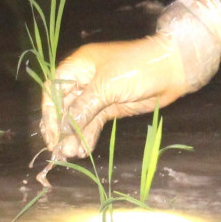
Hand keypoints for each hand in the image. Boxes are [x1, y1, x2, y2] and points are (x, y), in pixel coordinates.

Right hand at [39, 37, 192, 160]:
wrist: (171, 70)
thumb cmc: (136, 68)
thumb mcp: (106, 86)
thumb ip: (83, 108)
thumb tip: (62, 129)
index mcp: (78, 66)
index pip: (54, 90)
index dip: (49, 112)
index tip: (51, 134)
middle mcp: (83, 80)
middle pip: (64, 107)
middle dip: (61, 129)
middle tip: (59, 150)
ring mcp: (97, 95)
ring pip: (78, 118)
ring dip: (74, 136)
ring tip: (71, 154)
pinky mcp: (109, 107)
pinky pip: (93, 124)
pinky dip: (87, 136)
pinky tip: (83, 150)